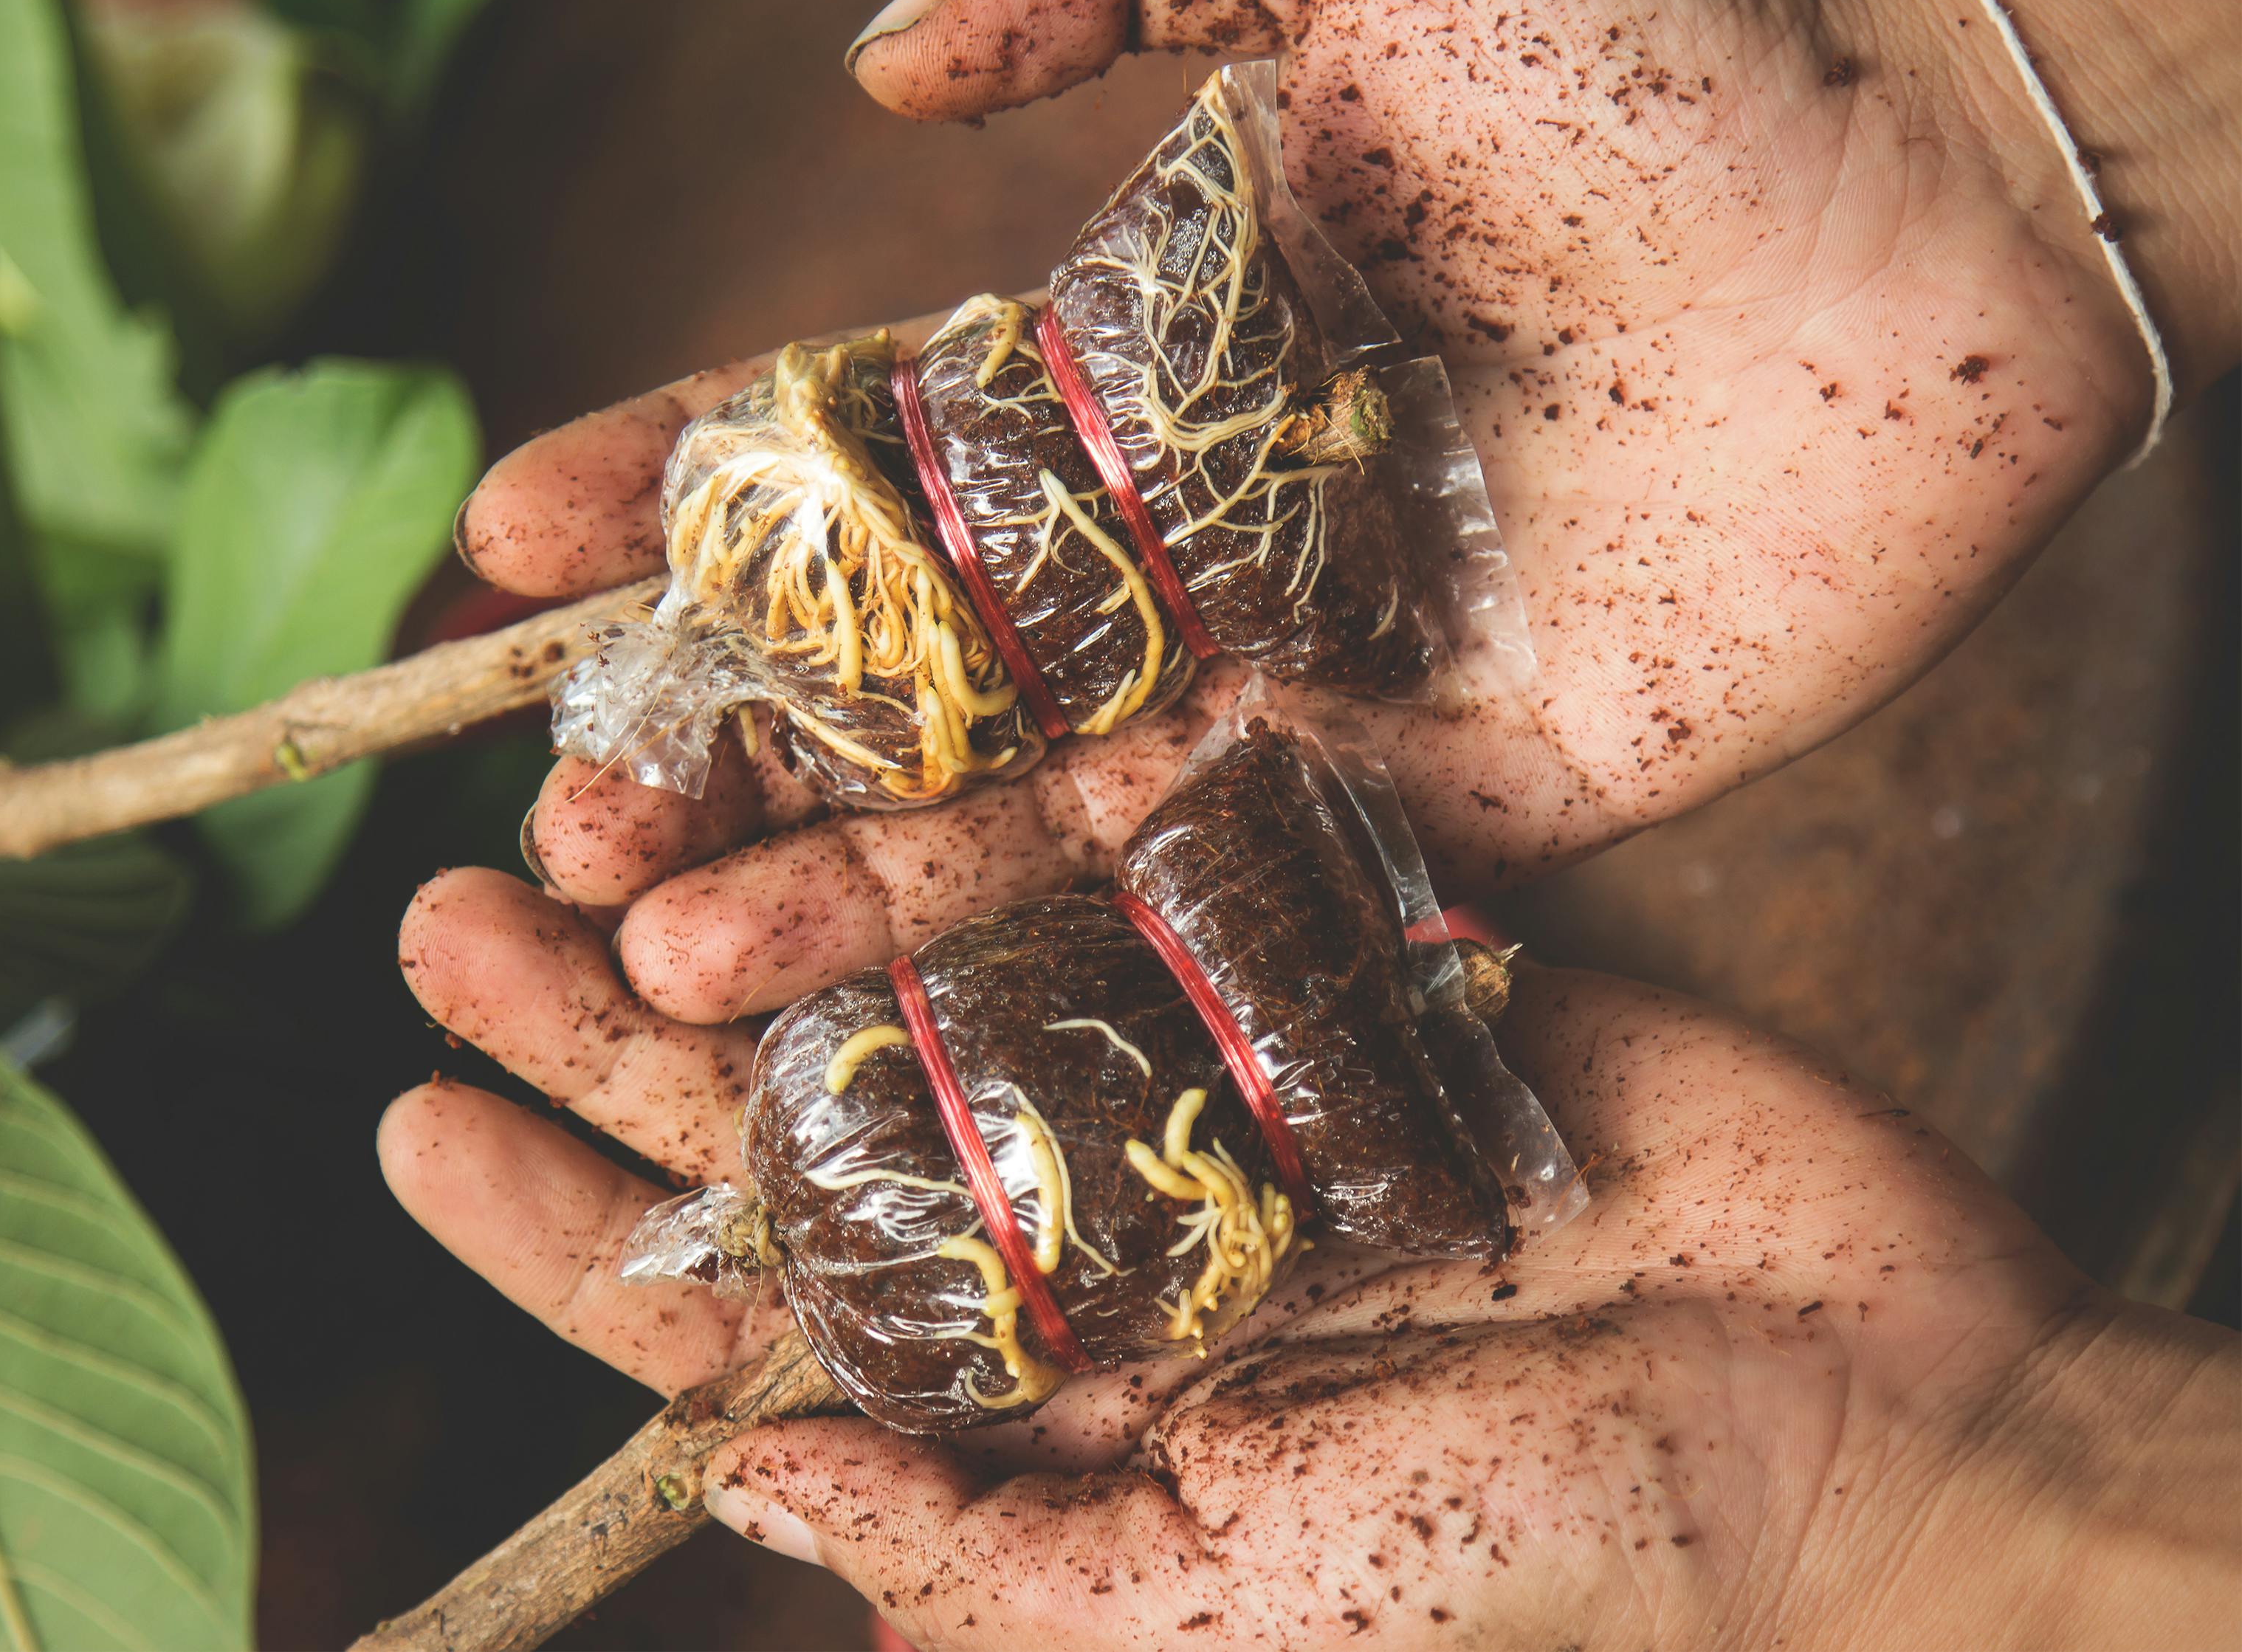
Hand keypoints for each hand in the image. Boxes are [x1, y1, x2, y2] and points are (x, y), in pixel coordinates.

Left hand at [383, 940, 2241, 1647]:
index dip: (570, 1229)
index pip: (749, 1313)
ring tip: (588, 779)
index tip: (410, 1129)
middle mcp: (1087, 1212)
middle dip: (617, 1015)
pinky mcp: (1323, 943)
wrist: (1866, 1418)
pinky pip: (1123, 857)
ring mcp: (1198, 1064)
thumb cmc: (1562, 1560)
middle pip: (804, 1101)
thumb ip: (993, 1564)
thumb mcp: (1247, 1608)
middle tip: (444, 912)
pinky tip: (846, 714)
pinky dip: (989, 792)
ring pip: (921, 954)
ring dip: (758, 873)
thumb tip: (737, 1480)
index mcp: (1039, 1387)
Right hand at [444, 0, 2239, 1029]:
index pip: (858, 452)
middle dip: (730, 749)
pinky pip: (1243, 897)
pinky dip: (1085, 963)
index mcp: (1145, 360)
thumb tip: (868, 77)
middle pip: (917, 677)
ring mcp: (1319, 681)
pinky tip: (925, 1030)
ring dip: (852, 896)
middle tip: (556, 828)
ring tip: (656, 957)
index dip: (687, 498)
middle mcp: (1204, 542)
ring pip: (1040, 816)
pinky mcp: (1454, 791)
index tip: (514, 547)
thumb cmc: (1642, 23)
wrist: (1944, 162)